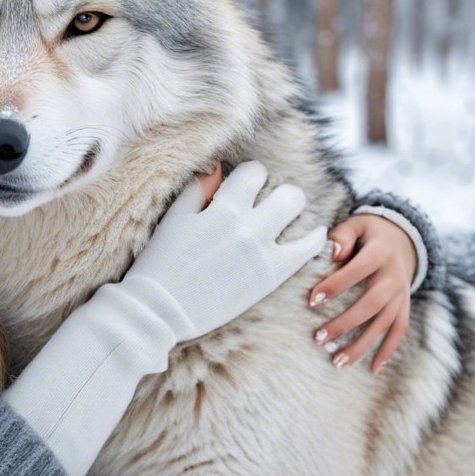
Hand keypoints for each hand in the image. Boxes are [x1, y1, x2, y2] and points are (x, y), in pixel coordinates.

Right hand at [122, 161, 327, 342]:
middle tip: (271, 206)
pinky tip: (312, 236)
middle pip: (287, 193)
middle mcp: (246, 225)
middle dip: (281, 194)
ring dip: (295, 212)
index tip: (246, 190)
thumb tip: (218, 165)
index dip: (251, 178)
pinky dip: (314, 238)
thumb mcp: (174, 219)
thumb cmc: (161, 263)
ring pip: (298, 213)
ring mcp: (261, 251)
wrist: (161, 310)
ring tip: (288, 220)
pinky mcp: (271, 276)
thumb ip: (199, 189)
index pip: (254, 172)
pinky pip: (308, 248)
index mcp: (221, 208)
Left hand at [308, 214, 416, 374]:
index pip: (358, 270)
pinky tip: (372, 369)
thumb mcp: (356, 224)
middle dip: (345, 323)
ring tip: (337, 361)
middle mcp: (395, 276)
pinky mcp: (404, 306)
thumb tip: (332, 252)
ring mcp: (402, 294)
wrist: (401, 238)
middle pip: (372, 304)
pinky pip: (399, 331)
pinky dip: (388, 351)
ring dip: (362, 345)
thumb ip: (342, 236)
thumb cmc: (367, 233)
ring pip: (385, 323)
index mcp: (380, 253)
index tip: (311, 301)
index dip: (336, 285)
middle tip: (318, 337)